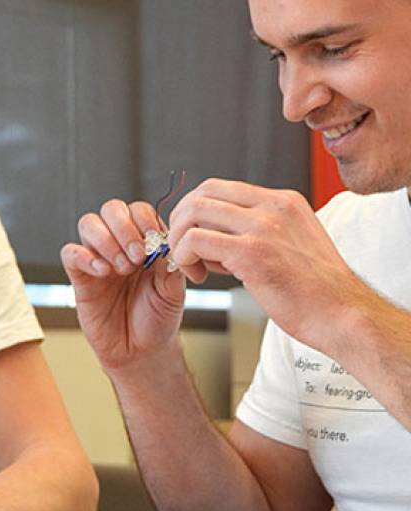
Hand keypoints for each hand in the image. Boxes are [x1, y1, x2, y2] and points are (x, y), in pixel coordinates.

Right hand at [60, 200, 185, 372]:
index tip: (153, 240)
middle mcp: (119, 245)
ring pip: (88, 224)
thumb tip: (161, 242)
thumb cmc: (158, 319)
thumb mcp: (173, 291)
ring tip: (121, 267)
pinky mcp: (80, 278)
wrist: (141, 352)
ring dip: (105, 240)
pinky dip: (84, 256)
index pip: (138, 211)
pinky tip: (103, 272)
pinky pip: (70, 253)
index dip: (144, 220)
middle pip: (111, 209)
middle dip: (124, 227)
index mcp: (144, 242)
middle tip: (136, 256)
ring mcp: (98, 259)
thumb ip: (169, 265)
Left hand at [166, 179, 363, 347]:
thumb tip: (210, 236)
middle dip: (180, 221)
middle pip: (202, 194)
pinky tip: (197, 274)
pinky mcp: (252, 252)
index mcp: (283, 201)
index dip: (194, 210)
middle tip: (181, 249)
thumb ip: (253, 233)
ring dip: (179, 240)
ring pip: (194, 212)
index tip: (190, 235)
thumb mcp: (289, 244)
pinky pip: (196, 240)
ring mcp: (263, 226)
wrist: (341, 314)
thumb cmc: (315, 291)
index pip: (219, 187)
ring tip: (189, 265)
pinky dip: (184, 256)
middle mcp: (273, 207)